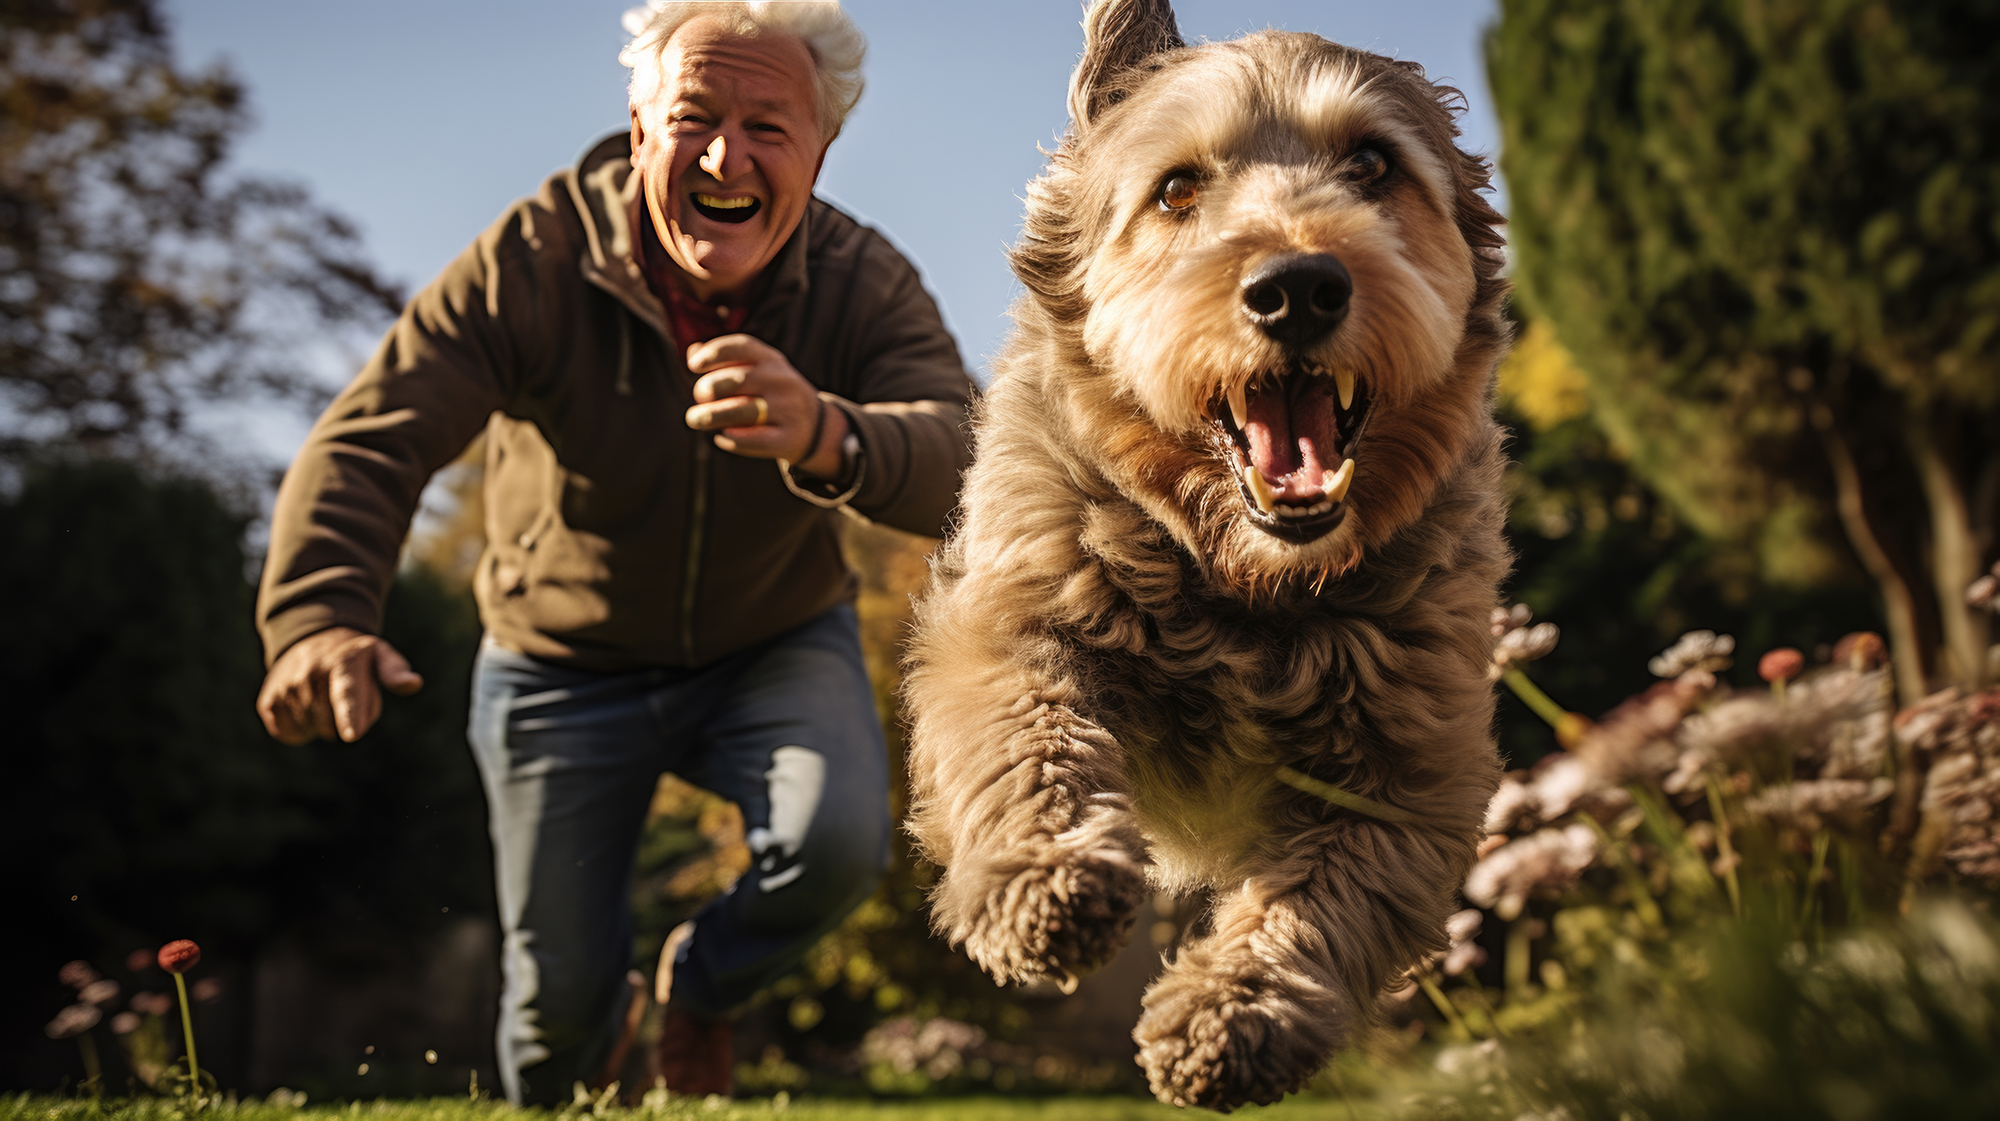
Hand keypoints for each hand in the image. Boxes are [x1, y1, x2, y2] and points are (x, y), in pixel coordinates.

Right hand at [256, 626, 423, 744]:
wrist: (309, 638)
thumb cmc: (355, 658)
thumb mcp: (380, 656)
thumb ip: (395, 672)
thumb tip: (413, 684)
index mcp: (343, 664)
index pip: (347, 695)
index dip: (350, 716)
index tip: (352, 734)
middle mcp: (310, 674)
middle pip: (331, 725)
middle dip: (343, 721)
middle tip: (342, 694)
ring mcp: (286, 688)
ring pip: (310, 730)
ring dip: (321, 723)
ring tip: (323, 696)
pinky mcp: (268, 703)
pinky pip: (289, 733)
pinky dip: (300, 728)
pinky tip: (304, 705)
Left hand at [684, 334, 848, 477]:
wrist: (816, 425)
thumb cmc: (772, 394)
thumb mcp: (758, 371)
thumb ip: (726, 361)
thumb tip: (693, 353)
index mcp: (772, 360)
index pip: (743, 347)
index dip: (714, 352)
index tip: (693, 365)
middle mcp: (782, 381)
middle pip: (738, 380)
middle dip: (708, 388)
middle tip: (698, 398)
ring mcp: (788, 410)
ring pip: (742, 411)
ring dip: (711, 416)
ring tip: (694, 419)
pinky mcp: (788, 438)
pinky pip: (754, 440)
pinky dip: (732, 439)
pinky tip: (721, 437)